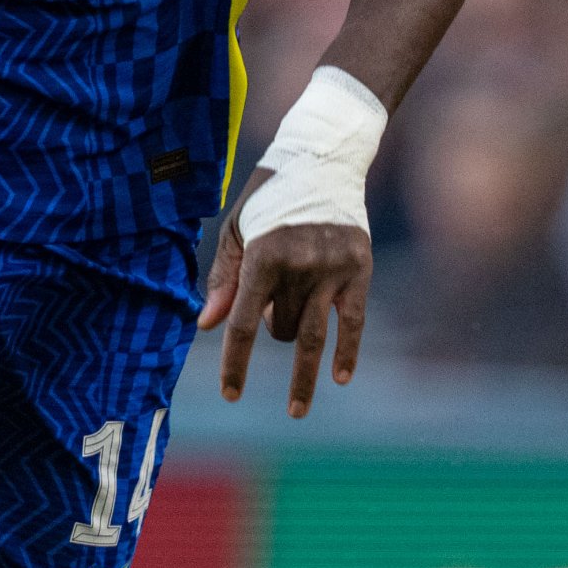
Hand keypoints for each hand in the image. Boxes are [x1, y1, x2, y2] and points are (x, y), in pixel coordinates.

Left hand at [201, 181, 372, 418]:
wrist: (324, 160)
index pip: (245, 323)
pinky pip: (353, 322)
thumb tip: (208, 325)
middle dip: (273, 331)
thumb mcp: (237, 230)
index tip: (231, 395)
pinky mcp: (359, 270)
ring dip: (303, 371)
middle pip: (280, 329)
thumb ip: (224, 279)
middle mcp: (299, 266)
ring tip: (296, 407)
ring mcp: (333, 270)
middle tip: (276, 309)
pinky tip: (340, 378)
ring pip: (311, 334)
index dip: (235, 363)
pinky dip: (347, 352)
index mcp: (264, 256)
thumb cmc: (271, 197)